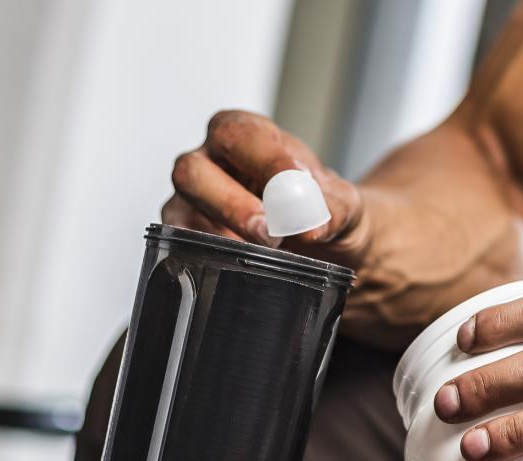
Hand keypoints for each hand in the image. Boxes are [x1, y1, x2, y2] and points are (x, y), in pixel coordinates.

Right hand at [164, 110, 367, 264]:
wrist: (322, 236)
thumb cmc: (322, 205)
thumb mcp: (342, 202)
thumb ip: (332, 208)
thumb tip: (312, 226)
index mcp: (244, 133)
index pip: (239, 135)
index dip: (264, 160)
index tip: (296, 183)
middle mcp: (208, 161)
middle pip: (192, 171)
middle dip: (231, 204)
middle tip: (270, 232)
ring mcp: (192, 201)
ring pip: (180, 213)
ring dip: (221, 237)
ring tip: (266, 253)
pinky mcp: (187, 235)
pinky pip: (184, 248)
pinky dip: (212, 259)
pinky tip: (245, 266)